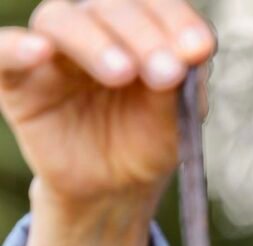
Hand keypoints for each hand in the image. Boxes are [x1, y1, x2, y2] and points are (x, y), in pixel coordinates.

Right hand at [0, 0, 215, 245]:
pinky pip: (4, 48)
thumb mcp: (176, 121)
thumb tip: (192, 53)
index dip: (177, 22)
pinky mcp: (17, 77)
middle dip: (144, 37)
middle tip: (165, 73)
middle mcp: (97, 28)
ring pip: (61, 19)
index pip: (157, 6)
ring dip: (94, 42)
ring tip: (121, 74)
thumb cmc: (148, 143)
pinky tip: (40, 52)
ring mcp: (54, 49)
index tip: (199, 49)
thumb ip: (181, 86)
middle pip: (111, 7)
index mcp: (141, 29)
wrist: (115, 187)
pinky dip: (18, 46)